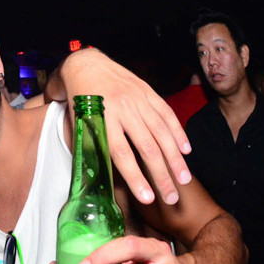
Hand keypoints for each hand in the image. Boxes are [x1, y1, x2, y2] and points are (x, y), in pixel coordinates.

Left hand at [57, 49, 191, 204]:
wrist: (86, 65)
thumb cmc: (79, 101)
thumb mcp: (78, 124)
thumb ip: (90, 147)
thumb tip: (99, 178)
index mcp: (102, 119)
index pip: (122, 155)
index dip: (136, 178)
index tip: (148, 198)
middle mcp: (123, 109)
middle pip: (147, 148)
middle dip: (161, 175)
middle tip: (171, 197)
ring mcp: (138, 99)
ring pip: (162, 133)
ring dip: (175, 159)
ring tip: (184, 179)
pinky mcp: (148, 92)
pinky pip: (167, 114)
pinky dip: (178, 133)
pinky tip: (186, 150)